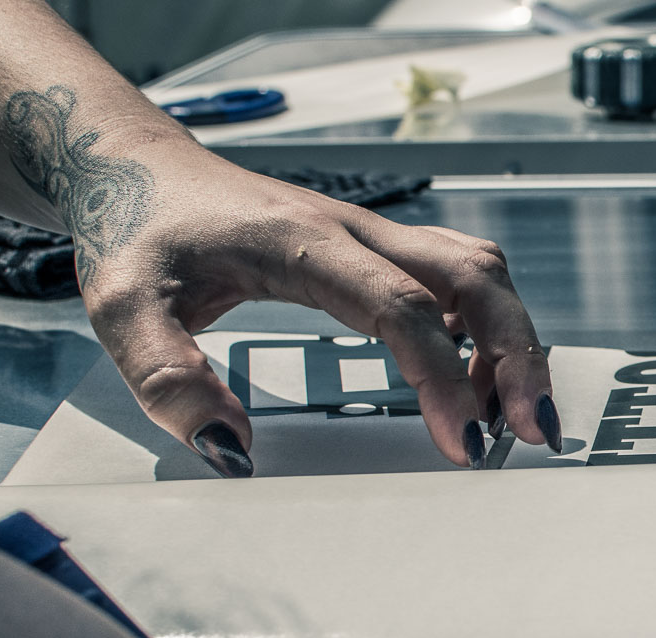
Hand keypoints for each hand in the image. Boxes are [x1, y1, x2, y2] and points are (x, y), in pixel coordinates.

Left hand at [43, 122, 556, 475]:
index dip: (445, 379)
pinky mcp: (381, 247)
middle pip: (475, 278)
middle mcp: (357, 230)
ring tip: (511, 412)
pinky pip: (461, 276)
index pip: (402, 308)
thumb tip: (231, 451)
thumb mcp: (122, 307)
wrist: (139, 168)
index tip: (462, 444)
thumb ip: (169, 379)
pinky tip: (475, 372)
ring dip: (513, 339)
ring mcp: (376, 234)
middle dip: (519, 356)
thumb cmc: (138, 229)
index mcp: (304, 242)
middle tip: (534, 431)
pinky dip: (488, 324)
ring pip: (480, 273)